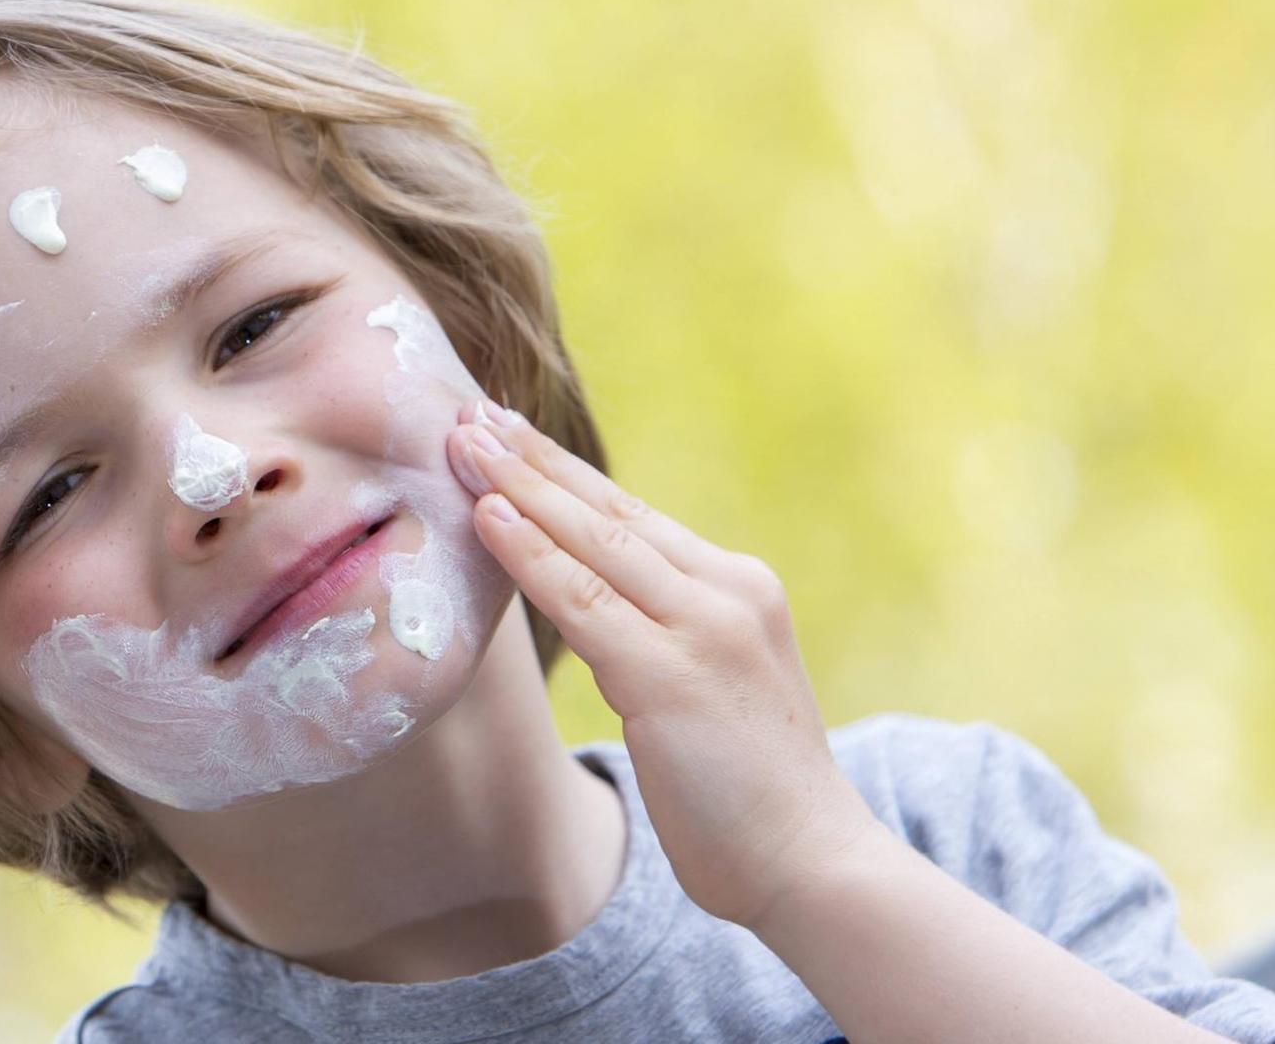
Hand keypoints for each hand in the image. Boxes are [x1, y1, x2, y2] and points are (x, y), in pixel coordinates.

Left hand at [446, 400, 876, 929]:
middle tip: (470, 413)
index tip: (511, 434)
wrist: (812, 861)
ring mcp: (701, 628)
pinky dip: (528, 553)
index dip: (567, 473)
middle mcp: (727, 590)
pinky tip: (485, 516)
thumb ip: (669, 633)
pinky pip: (579, 600)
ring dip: (517, 487)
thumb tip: (592, 604)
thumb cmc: (753, 792)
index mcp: (741, 587)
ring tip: (461, 442)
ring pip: (591, 540)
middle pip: (610, 510)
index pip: (637, 516)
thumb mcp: (718, 684)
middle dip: (533, 460)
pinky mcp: (669, 674)